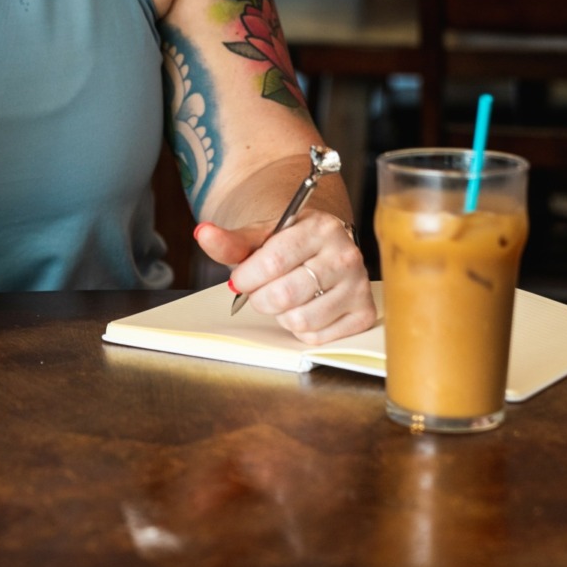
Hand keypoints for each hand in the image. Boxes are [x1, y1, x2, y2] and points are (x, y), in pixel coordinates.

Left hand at [194, 211, 375, 344]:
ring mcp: (358, 286)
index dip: (247, 277)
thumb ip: (231, 241)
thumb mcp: (261, 235)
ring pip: (300, 320)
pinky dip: (302, 329)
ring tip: (286, 297)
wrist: (321, 247)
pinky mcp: (363, 313)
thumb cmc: (288, 243)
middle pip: (284, 295)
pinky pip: (317, 337)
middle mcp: (345, 255)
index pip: (272, 261)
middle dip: (261, 298)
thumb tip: (203, 233)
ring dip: (282, 315)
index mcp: (319, 228)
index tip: (241, 279)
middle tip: (262, 290)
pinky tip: (306, 307)